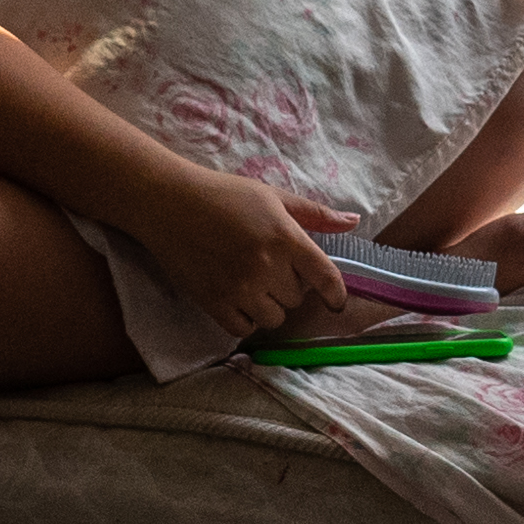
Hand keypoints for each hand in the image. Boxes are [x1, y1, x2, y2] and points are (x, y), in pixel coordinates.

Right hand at [136, 170, 351, 345]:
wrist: (169, 204)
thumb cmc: (224, 195)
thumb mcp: (272, 197)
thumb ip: (315, 214)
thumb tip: (354, 221)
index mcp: (286, 238)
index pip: (326, 277)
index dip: (336, 294)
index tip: (335, 303)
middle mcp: (266, 267)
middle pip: (297, 298)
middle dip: (289, 287)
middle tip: (270, 268)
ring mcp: (240, 288)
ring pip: (274, 318)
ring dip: (269, 305)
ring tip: (253, 284)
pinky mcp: (214, 302)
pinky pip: (244, 328)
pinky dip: (246, 318)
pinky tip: (238, 299)